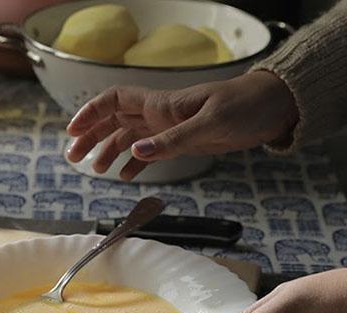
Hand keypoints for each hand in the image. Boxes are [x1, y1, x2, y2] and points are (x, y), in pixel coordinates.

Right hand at [65, 71, 298, 179]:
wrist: (273, 109)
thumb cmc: (245, 106)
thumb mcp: (210, 124)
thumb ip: (172, 141)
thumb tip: (136, 152)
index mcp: (162, 104)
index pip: (114, 100)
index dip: (91, 113)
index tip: (73, 130)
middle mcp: (160, 114)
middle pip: (114, 120)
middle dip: (91, 136)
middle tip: (73, 157)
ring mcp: (169, 128)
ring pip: (128, 137)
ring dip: (109, 151)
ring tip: (96, 171)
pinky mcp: (182, 141)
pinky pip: (150, 152)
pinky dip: (135, 163)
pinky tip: (126, 176)